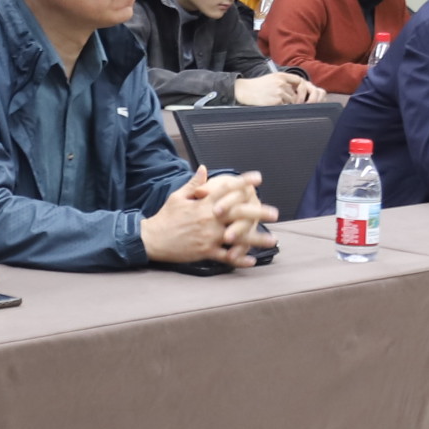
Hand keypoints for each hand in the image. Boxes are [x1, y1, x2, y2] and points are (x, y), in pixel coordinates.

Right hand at [141, 167, 268, 265]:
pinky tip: (252, 261)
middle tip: (275, 212)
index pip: (226, 189)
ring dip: (256, 239)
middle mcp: (209, 218)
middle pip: (237, 213)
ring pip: (236, 237)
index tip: (258, 178)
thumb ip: (194, 184)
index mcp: (203, 203)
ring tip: (272, 240)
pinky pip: (225, 256)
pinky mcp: (205, 251)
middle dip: (257, 212)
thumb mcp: (178, 197)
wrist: (152, 239)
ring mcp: (208, 236)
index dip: (243, 182)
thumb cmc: (165, 217)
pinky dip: (239, 259)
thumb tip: (204, 168)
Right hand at [233, 69, 321, 105]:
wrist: (246, 90)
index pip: (299, 81)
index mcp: (281, 76)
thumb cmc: (258, 86)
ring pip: (292, 101)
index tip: (298, 94)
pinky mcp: (276, 101)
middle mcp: (281, 83)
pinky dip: (281, 108)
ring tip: (275, 103)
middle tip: (284, 102)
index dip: (301, 88)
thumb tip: (297, 90)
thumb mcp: (272, 78)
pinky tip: (272, 105)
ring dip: (286, 104)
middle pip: (295, 94)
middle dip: (292, 99)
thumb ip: (284, 81)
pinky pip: (285, 107)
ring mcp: (279, 92)